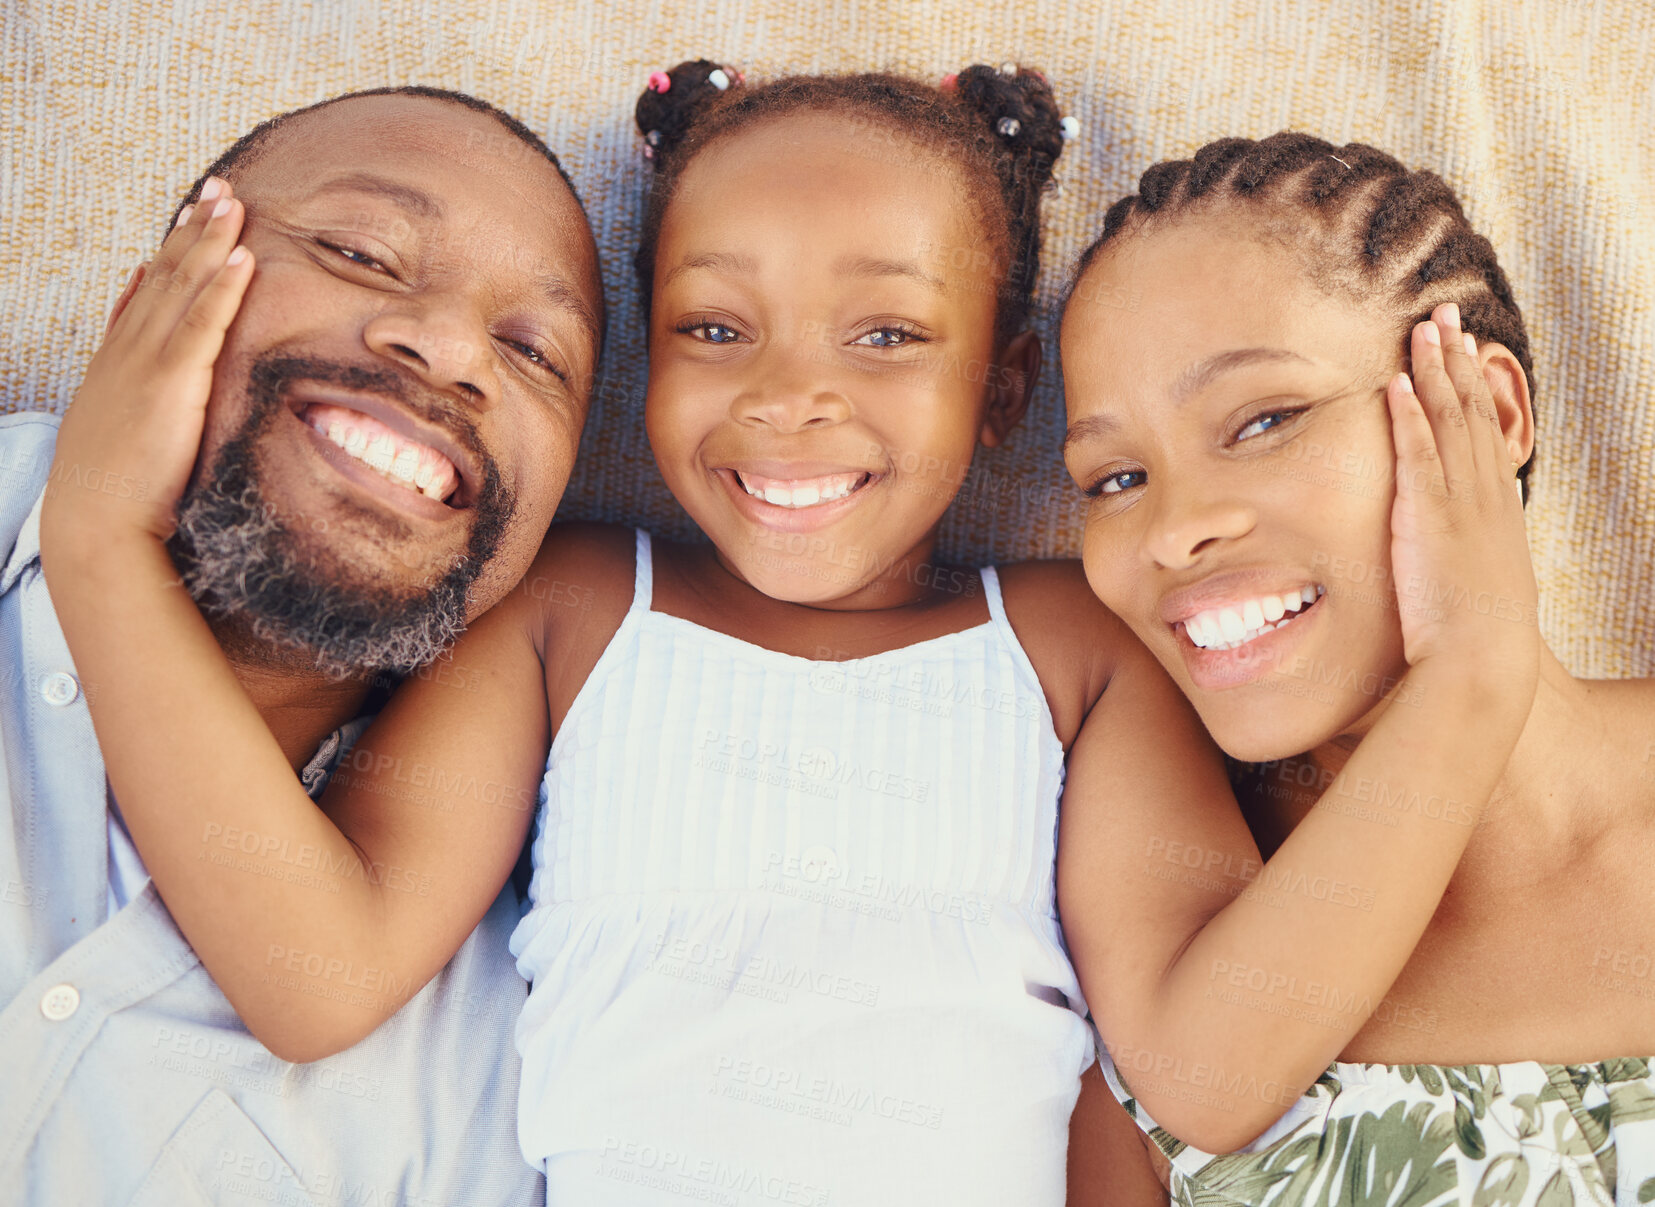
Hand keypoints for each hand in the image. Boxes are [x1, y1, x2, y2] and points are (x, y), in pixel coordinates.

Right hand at [41, 177, 252, 556]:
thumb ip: (140, 399)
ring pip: (183, 287)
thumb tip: (161, 382)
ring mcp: (147, 362)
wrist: (96, 522)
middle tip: (217, 188)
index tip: (189, 215)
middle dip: (193, 229)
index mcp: (117, 361)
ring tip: (233, 202)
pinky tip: (242, 257)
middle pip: (166, 276)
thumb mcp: (124, 433)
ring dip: (210, 241)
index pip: (146, 292)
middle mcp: (128, 351)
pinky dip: (222, 287)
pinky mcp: (171, 382)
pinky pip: (202, 323)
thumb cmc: (115, 491)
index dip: (171, 251)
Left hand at [1385, 302, 1538, 699]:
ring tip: (1423, 328)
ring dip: (1432, 370)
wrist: (1481, 662)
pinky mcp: (1427, 513)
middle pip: (1470, 411)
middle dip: (1455, 359)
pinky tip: (1395, 381)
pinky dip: (1408, 413)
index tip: (1467, 351)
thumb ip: (1469, 561)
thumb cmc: (1479, 642)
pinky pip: (1417, 451)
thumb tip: (1460, 559)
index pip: (1487, 433)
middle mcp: (1484, 496)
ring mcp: (1458, 501)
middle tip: (1446, 315)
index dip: (1476, 388)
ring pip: (1447, 419)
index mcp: (1498, 511)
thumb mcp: (1484, 590)